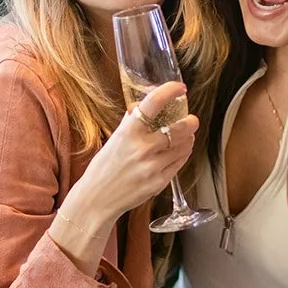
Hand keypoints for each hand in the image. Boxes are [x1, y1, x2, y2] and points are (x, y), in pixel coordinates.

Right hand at [69, 81, 198, 224]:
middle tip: (191, 119)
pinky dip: (183, 154)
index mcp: (128, 132)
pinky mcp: (159, 182)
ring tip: (187, 135)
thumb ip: (131, 122)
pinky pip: (179, 163)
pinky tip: (180, 151)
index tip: (180, 88)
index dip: (170, 91)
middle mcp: (142, 148)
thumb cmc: (103, 167)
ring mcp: (152, 166)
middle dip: (190, 122)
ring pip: (183, 146)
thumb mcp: (114, 139)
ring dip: (188, 138)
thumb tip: (143, 105)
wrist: (96, 199)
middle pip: (179, 128)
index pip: (153, 103)